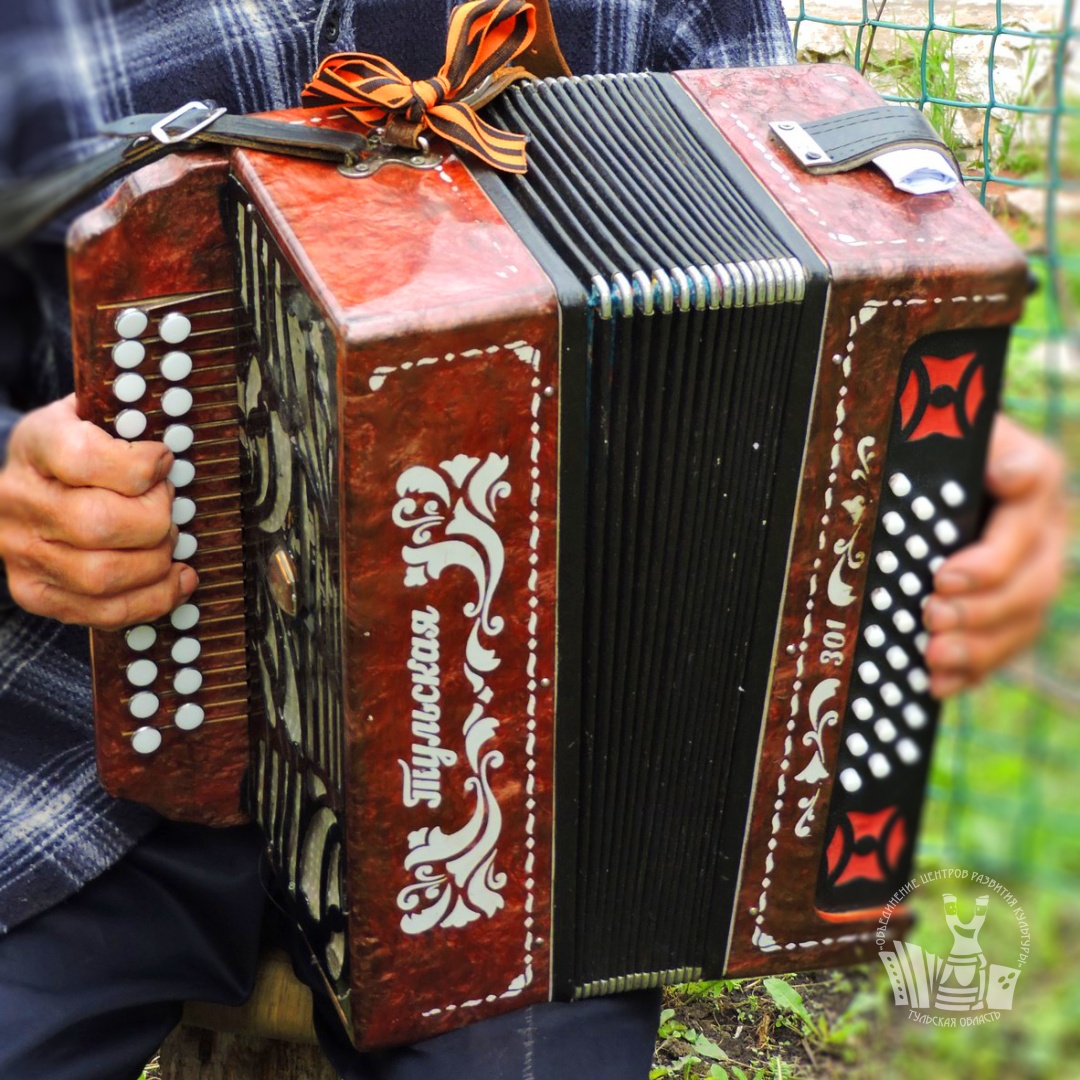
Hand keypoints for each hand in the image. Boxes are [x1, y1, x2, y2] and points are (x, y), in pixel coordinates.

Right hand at [0, 394, 196, 629]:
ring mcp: (22, 553)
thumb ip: (130, 422)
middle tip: (169, 506)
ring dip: (156, 561)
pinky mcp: (36, 592)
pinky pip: (103, 611)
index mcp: (35, 444)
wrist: (28, 483)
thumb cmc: (78, 448)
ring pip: (103, 575)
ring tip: (169, 540)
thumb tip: (176, 446)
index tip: (164, 461)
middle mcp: (18, 501)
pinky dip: (153, 599)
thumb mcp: (95, 415)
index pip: (83, 458)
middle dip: (155, 518)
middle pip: (98, 524)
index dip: (140, 465)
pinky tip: (176, 577)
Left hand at [923, 414, 1067, 697]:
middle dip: (979, 605)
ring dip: (977, 643)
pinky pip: (1005, 645)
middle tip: (930, 614)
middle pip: (1031, 578)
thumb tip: (1010, 473)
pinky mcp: (1013, 607)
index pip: (1032, 499)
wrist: (927, 477)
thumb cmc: (929, 448)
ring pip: (1023, 618)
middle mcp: (1044, 526)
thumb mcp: (939, 433)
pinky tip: (937, 682)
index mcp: (1030, 473)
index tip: (944, 575)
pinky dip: (972, 668)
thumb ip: (959, 438)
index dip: (992, 547)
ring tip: (933, 653)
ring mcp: (1034, 571)